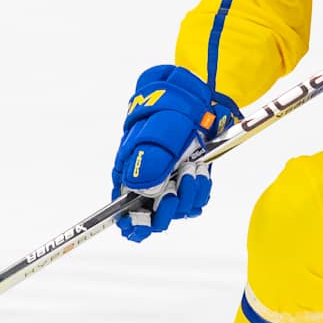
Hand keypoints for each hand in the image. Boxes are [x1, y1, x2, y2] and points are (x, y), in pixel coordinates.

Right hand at [111, 65, 239, 242]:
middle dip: (167, 208)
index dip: (133, 223)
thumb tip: (138, 189)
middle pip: (153, 218)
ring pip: (178, 210)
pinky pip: (195, 200)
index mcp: (127, 174)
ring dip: (188, 195)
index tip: (144, 223)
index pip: (123, 212)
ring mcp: (168, 183)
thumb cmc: (167, 111)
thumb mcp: (154, 132)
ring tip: (192, 170)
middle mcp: (146, 183)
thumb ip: (145, 161)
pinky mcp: (188, 181)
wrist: (195, 98)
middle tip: (174, 190)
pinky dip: (200, 190)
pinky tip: (199, 171)